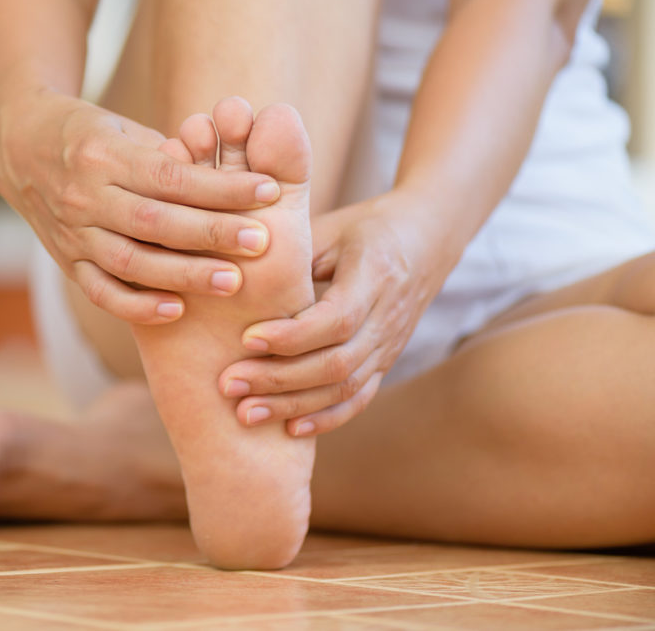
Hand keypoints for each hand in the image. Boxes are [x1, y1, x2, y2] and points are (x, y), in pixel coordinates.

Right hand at [0, 88, 282, 323]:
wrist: (19, 148)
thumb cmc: (90, 134)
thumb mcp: (125, 128)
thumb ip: (169, 156)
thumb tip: (227, 172)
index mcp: (103, 155)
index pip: (171, 176)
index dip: (221, 187)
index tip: (269, 191)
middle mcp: (85, 197)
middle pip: (155, 221)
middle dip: (212, 233)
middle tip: (262, 242)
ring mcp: (73, 233)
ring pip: (131, 260)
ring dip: (184, 274)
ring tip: (232, 281)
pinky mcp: (67, 262)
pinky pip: (101, 291)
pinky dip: (136, 305)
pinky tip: (176, 311)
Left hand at [218, 190, 460, 434]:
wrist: (427, 238)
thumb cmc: (365, 227)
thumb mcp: (330, 227)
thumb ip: (293, 254)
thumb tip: (237, 278)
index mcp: (375, 275)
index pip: (336, 320)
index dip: (290, 336)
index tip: (245, 338)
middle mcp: (388, 317)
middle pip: (337, 363)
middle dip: (279, 379)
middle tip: (228, 384)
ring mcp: (390, 345)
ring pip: (345, 388)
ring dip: (293, 405)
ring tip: (245, 412)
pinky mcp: (386, 361)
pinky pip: (359, 399)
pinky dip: (325, 418)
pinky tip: (290, 429)